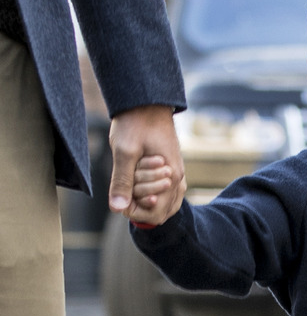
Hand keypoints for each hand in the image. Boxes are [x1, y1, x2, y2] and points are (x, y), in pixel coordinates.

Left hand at [108, 105, 185, 224]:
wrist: (147, 102)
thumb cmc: (136, 124)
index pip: (157, 213)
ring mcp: (177, 172)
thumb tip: (118, 209)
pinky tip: (139, 182)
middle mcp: (178, 177)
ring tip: (133, 182)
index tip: (121, 195)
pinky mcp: (172, 167)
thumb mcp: (124, 152)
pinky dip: (152, 191)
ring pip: (167, 203)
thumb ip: (122, 182)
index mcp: (171, 176)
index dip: (135, 211)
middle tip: (128, 183)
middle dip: (141, 204)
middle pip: (163, 211)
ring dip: (147, 197)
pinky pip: (167, 191)